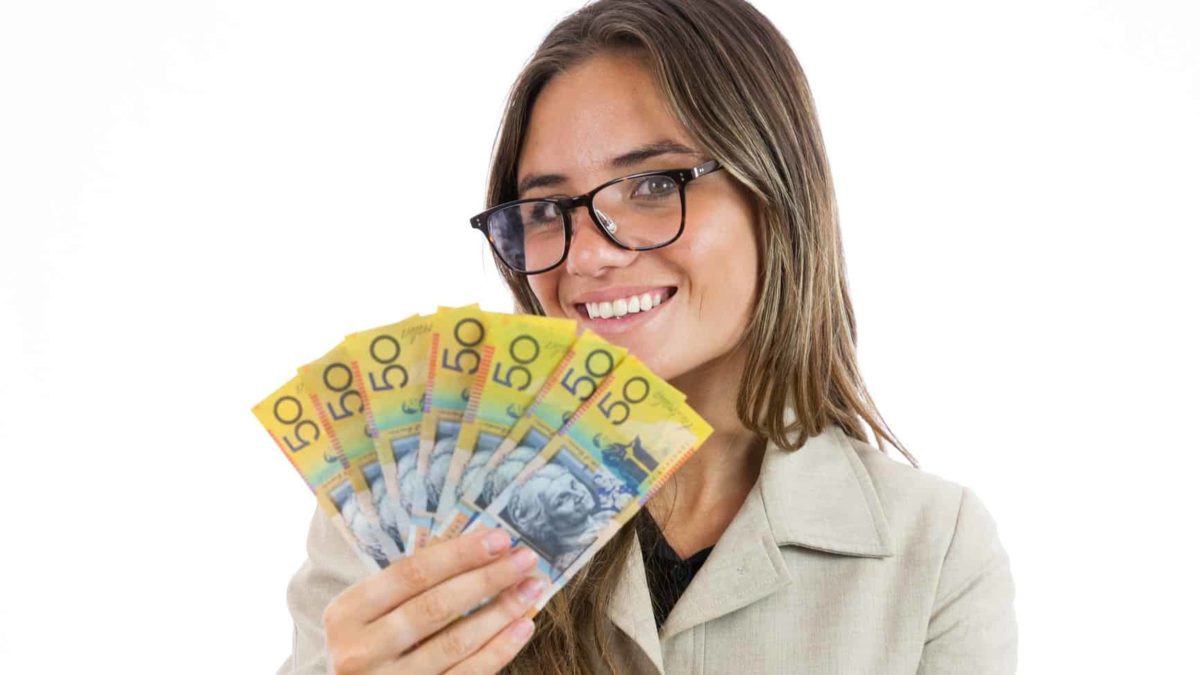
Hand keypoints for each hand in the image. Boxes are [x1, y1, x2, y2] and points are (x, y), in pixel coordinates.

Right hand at [323, 527, 542, 673]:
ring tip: (531, 589)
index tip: (500, 538)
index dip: (459, 554)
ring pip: (455, 643)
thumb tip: (480, 546)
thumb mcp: (368, 612)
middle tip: (525, 559)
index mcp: (345, 613)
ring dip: (501, 613)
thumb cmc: (367, 643)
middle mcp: (359, 651)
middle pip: (436, 607)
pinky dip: (498, 650)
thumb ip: (409, 586)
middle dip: (487, 579)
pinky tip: (522, 627)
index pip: (411, 574)